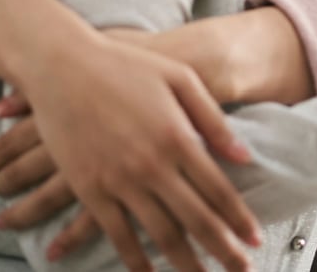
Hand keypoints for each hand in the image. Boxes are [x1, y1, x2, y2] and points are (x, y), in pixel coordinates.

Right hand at [0, 30, 260, 271]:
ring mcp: (119, 181)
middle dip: (223, 252)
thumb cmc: (125, 66)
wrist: (61, 66)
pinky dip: (135, 260)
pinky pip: (117, 234)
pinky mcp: (89, 189)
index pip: (218, 190)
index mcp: (178, 137)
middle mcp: (152, 165)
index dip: (239, 219)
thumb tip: (244, 157)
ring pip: (160, 235)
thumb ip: (213, 120)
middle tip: (242, 271)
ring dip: (185, 264)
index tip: (254, 241)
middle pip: (196, 220)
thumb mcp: (180, 79)